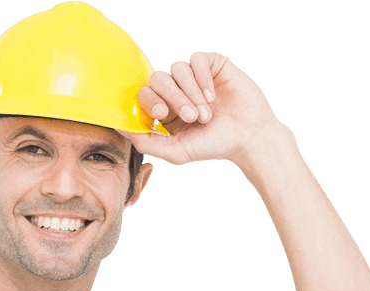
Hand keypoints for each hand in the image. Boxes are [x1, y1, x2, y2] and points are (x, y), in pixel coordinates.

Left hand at [121, 53, 281, 167]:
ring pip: (177, 69)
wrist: (249, 137)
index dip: (149, 101)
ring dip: (191, 93)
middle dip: (173, 98)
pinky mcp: (212, 64)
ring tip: (206, 114)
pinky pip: (196, 60)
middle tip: (191, 117)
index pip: (145, 95)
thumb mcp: (177, 151)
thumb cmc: (215, 146)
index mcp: (166, 110)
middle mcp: (178, 90)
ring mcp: (194, 76)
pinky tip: (212, 97)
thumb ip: (148, 142)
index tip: (161, 113)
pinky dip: (202, 79)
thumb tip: (121, 128)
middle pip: (158, 79)